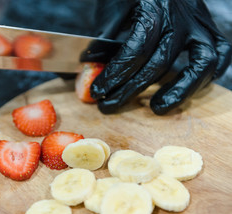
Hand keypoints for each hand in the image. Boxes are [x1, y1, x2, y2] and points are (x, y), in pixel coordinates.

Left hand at [86, 0, 231, 114]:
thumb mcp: (112, 7)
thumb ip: (103, 35)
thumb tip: (88, 63)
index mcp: (154, 7)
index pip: (136, 50)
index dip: (115, 75)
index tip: (98, 91)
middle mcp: (181, 16)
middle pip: (160, 63)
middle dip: (130, 90)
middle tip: (109, 105)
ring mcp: (200, 23)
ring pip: (201, 63)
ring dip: (179, 91)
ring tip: (156, 108)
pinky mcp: (210, 28)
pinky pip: (220, 55)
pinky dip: (206, 76)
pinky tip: (188, 89)